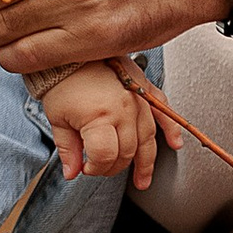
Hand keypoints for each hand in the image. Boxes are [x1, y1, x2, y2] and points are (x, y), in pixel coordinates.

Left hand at [35, 58, 178, 190]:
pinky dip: (171, 129)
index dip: (95, 168)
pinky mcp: (144, 88)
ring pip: (148, 139)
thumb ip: (68, 149)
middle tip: (103, 169)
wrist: (71, 54)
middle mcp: (124, 109)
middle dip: (115, 167)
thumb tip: (72, 172)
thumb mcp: (57, 119)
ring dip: (147, 162)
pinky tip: (175, 143)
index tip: (86, 168)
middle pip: (127, 151)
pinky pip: (163, 111)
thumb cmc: (62, 82)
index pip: (105, 156)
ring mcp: (137, 99)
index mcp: (100, 116)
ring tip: (143, 179)